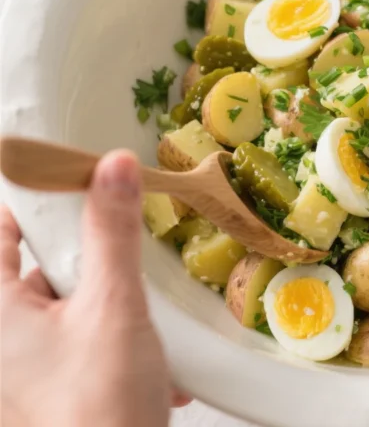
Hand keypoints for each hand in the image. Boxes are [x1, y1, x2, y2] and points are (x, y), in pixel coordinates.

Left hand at [1, 151, 190, 426]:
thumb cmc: (99, 405)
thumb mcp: (113, 305)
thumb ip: (112, 232)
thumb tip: (112, 166)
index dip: (33, 201)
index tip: (73, 178)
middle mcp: (0, 340)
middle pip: (38, 270)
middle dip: (89, 261)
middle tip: (126, 250)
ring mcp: (23, 369)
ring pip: (67, 309)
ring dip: (110, 307)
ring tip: (148, 317)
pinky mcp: (50, 390)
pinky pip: (81, 345)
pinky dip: (114, 342)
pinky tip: (153, 361)